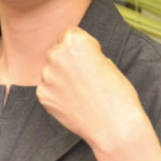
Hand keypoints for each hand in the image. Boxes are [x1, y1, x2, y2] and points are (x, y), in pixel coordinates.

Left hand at [36, 27, 150, 155]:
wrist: (115, 125)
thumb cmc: (118, 93)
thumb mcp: (105, 60)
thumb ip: (84, 53)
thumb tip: (70, 55)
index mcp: (74, 40)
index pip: (68, 35)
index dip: (80, 47)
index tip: (90, 58)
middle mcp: (55, 54)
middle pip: (56, 52)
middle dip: (67, 61)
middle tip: (85, 78)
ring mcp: (46, 76)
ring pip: (50, 71)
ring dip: (61, 78)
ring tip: (81, 92)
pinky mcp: (42, 95)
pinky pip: (47, 89)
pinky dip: (57, 94)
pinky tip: (73, 102)